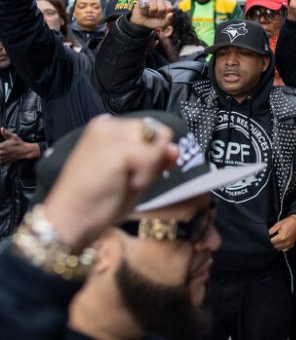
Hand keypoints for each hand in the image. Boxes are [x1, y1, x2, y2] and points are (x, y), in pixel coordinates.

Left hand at [0, 129, 40, 163]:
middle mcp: (1, 152)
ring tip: (2, 151)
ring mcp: (2, 158)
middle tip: (1, 147)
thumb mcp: (13, 136)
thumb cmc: (19, 143)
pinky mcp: (4, 161)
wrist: (25, 151)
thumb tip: (1, 129)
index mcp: (1, 146)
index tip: (0, 145)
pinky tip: (2, 155)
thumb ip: (6, 133)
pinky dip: (0, 158)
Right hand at [44, 116, 176, 251]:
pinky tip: (123, 184)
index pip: (152, 132)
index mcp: (108, 128)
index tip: (132, 172)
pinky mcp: (118, 149)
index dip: (153, 154)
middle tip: (125, 179)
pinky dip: (145, 176)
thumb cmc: (97, 201)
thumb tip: (175, 148)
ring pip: (158, 145)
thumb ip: (156, 158)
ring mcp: (111, 135)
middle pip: (158, 136)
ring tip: (123, 181)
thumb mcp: (132, 174)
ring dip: (149, 168)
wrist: (70, 221)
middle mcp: (108, 125)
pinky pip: (152, 159)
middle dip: (151, 161)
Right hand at [130, 0, 173, 29]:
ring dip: (150, 14)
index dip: (165, 15)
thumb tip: (171, 14)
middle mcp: (159, 0)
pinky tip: (144, 11)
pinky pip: (145, 6)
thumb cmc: (153, 21)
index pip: (169, 8)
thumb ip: (168, 20)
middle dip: (157, 15)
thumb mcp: (162, 23)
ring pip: (153, 8)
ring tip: (149, 13)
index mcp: (166, 4)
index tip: (161, 17)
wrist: (141, 23)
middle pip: (162, 8)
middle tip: (154, 15)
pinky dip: (144, 12)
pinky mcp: (143, 0)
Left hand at [269, 216, 295, 250]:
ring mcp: (289, 244)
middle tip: (271, 238)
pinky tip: (280, 243)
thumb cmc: (288, 222)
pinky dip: (281, 247)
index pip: (271, 242)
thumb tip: (266, 235)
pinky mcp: (291, 245)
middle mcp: (285, 242)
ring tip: (275, 240)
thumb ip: (271, 230)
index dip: (268, 240)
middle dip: (271, 243)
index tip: (267, 237)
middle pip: (274, 246)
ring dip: (276, 246)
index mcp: (281, 237)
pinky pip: (284, 249)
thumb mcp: (278, 224)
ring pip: (279, 249)